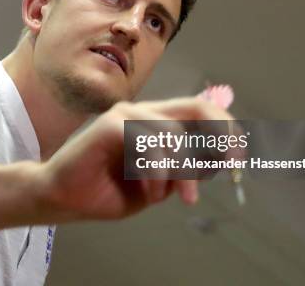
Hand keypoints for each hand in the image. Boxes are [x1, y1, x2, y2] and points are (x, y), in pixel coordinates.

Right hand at [39, 97, 234, 222]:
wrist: (64, 198)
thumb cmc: (106, 191)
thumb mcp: (159, 185)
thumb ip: (184, 169)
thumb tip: (219, 160)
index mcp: (156, 124)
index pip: (201, 111)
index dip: (227, 129)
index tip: (240, 158)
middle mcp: (144, 113)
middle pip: (196, 107)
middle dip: (222, 132)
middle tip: (234, 162)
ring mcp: (126, 115)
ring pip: (175, 133)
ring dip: (186, 171)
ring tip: (185, 198)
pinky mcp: (110, 125)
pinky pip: (149, 144)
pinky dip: (159, 172)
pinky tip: (151, 191)